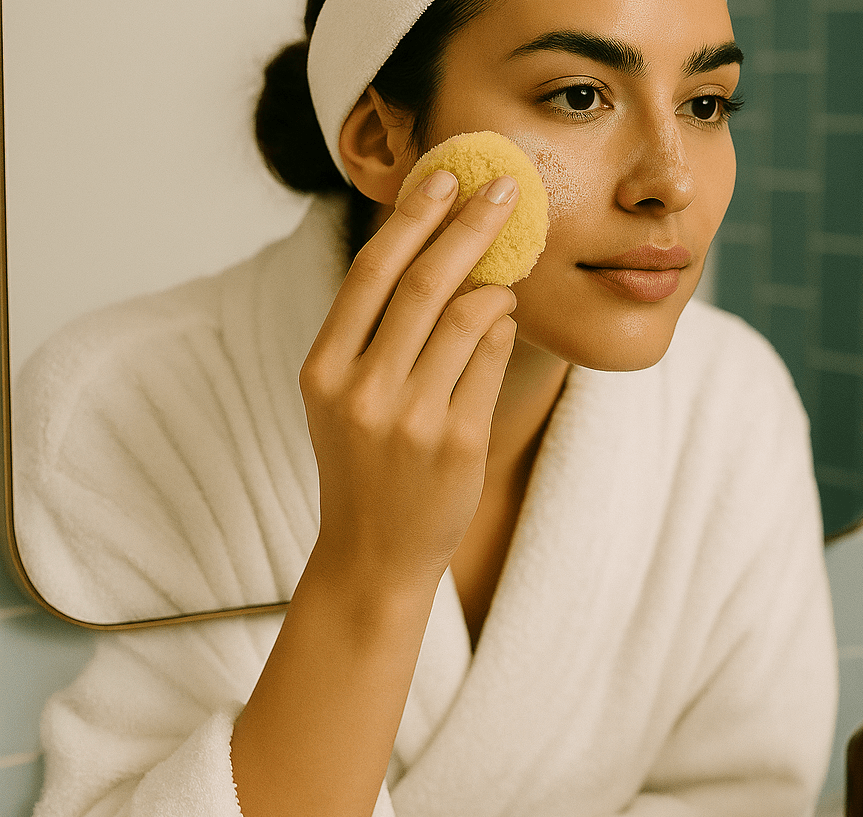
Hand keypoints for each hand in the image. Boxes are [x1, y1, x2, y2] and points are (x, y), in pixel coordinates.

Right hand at [300, 169, 520, 592]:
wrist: (372, 558)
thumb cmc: (362, 472)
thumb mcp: (340, 402)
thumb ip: (370, 336)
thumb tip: (434, 257)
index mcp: (323, 371)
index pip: (370, 274)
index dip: (411, 218)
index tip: (444, 178)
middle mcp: (362, 390)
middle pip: (425, 283)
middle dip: (471, 225)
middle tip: (505, 189)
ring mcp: (411, 418)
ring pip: (469, 317)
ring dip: (495, 283)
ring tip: (503, 274)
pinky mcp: (458, 443)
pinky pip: (492, 361)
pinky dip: (503, 331)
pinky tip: (503, 322)